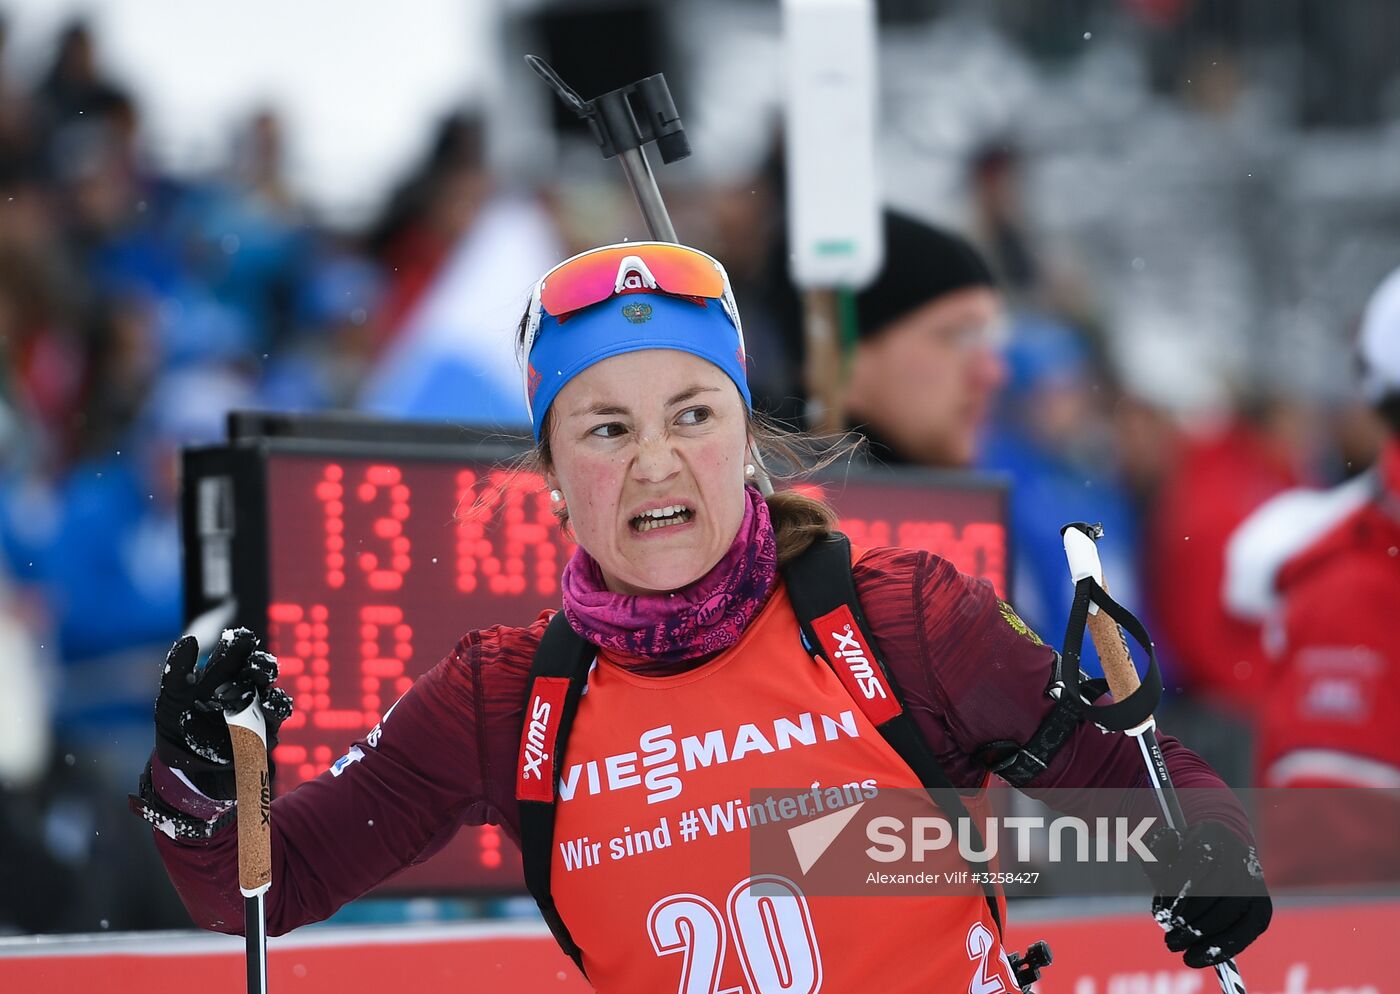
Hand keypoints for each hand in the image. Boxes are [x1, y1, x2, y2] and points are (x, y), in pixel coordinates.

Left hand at [153, 628, 293, 796]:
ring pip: (276, 695)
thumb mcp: (171, 696)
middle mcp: (245, 691)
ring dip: (273, 695)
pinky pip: (277, 722)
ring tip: (262, 695)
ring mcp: (257, 713)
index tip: (241, 639)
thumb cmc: (177, 726)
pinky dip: (275, 714)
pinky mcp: (264, 735)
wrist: (182, 766)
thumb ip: (177, 668)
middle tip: (254, 667)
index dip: (241, 644)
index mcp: (225, 675)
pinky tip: (265, 712)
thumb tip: (191, 639)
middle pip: (263, 671)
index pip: (239, 653)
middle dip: (263, 666)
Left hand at [1141, 820, 1271, 967]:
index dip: (1177, 890)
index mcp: (1211, 834)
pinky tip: (1201, 957)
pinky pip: (1246, 930)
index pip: (1194, 862)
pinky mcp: (1262, 906)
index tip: (1161, 914)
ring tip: (1181, 950)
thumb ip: (1156, 856)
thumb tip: (1154, 861)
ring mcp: (1254, 881)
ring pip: (1231, 912)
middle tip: (1169, 940)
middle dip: (1189, 920)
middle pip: (1215, 891)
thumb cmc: (1184, 856)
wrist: (1223, 854)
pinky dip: (1223, 947)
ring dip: (1204, 937)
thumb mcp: (1166, 850)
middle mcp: (1237, 855)